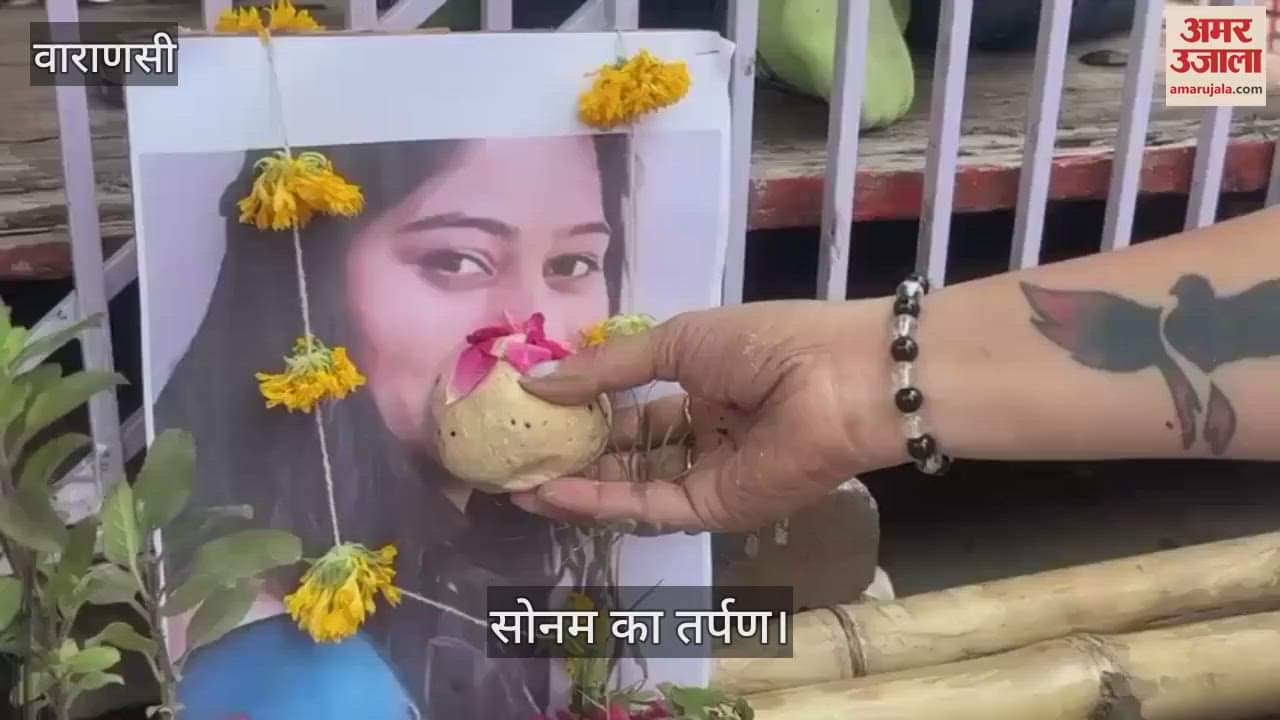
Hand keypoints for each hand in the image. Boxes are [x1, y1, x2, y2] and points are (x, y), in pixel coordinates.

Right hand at [510, 299, 905, 531]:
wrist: (838, 379)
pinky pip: (647, 507)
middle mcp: (703, 435)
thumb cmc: (765, 343)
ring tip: (516, 481)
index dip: (582, 411)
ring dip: (574, 485)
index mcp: (703, 387)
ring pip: (630, 486)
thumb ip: (607, 369)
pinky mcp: (713, 510)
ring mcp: (708, 476)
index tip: (531, 412)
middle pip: (625, 453)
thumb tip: (537, 381)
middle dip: (570, 455)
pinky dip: (598, 502)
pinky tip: (551, 492)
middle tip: (513, 455)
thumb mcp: (676, 340)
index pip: (631, 408)